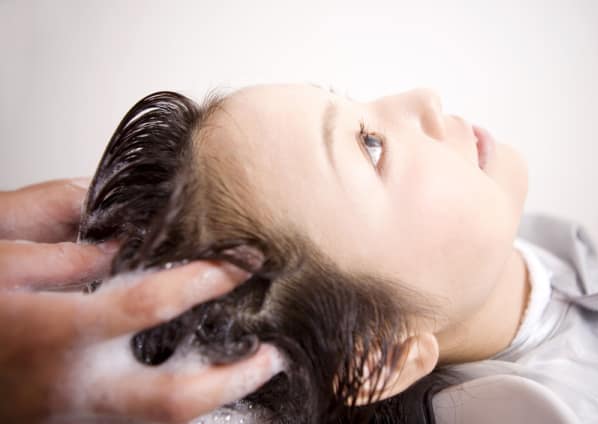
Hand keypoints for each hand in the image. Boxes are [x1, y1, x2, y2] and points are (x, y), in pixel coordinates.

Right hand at [0, 179, 282, 422]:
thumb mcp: (1, 265)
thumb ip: (64, 255)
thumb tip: (121, 247)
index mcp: (60, 336)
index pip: (153, 304)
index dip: (206, 279)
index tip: (242, 262)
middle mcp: (77, 388)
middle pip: (176, 400)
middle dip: (234, 380)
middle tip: (272, 356)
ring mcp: (77, 417)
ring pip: (164, 423)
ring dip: (212, 399)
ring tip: (249, 372)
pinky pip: (139, 423)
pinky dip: (176, 406)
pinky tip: (196, 382)